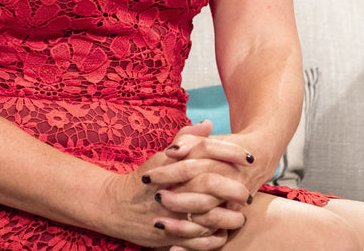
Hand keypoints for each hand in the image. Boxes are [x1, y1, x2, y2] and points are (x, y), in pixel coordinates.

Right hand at [99, 126, 247, 248]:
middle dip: (233, 187)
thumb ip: (186, 139)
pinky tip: (224, 234)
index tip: (248, 157)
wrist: (115, 205)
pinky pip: (196, 240)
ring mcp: (171, 213)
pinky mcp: (169, 236)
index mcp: (172, 164)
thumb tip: (208, 123)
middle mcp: (172, 186)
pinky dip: (212, 238)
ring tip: (241, 216)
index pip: (206, 152)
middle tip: (247, 192)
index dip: (229, 153)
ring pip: (206, 215)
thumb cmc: (143, 178)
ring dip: (227, 217)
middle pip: (209, 183)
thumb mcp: (161, 155)